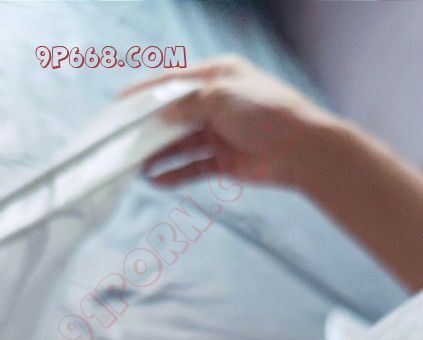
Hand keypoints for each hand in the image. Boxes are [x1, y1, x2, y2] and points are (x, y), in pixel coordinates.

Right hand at [121, 55, 333, 187]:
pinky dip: (175, 173)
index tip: (121, 100)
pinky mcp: (224, 161)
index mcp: (217, 77)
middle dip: (149, 126)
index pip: (174, 81)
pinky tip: (155, 180)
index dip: (146, 90)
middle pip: (174, 114)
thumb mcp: (221, 97)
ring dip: (158, 153)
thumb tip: (161, 115)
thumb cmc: (265, 112)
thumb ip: (188, 105)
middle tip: (122, 137)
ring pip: (180, 143)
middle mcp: (216, 103)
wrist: (301, 149)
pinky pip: (193, 167)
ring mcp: (219, 133)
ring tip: (133, 163)